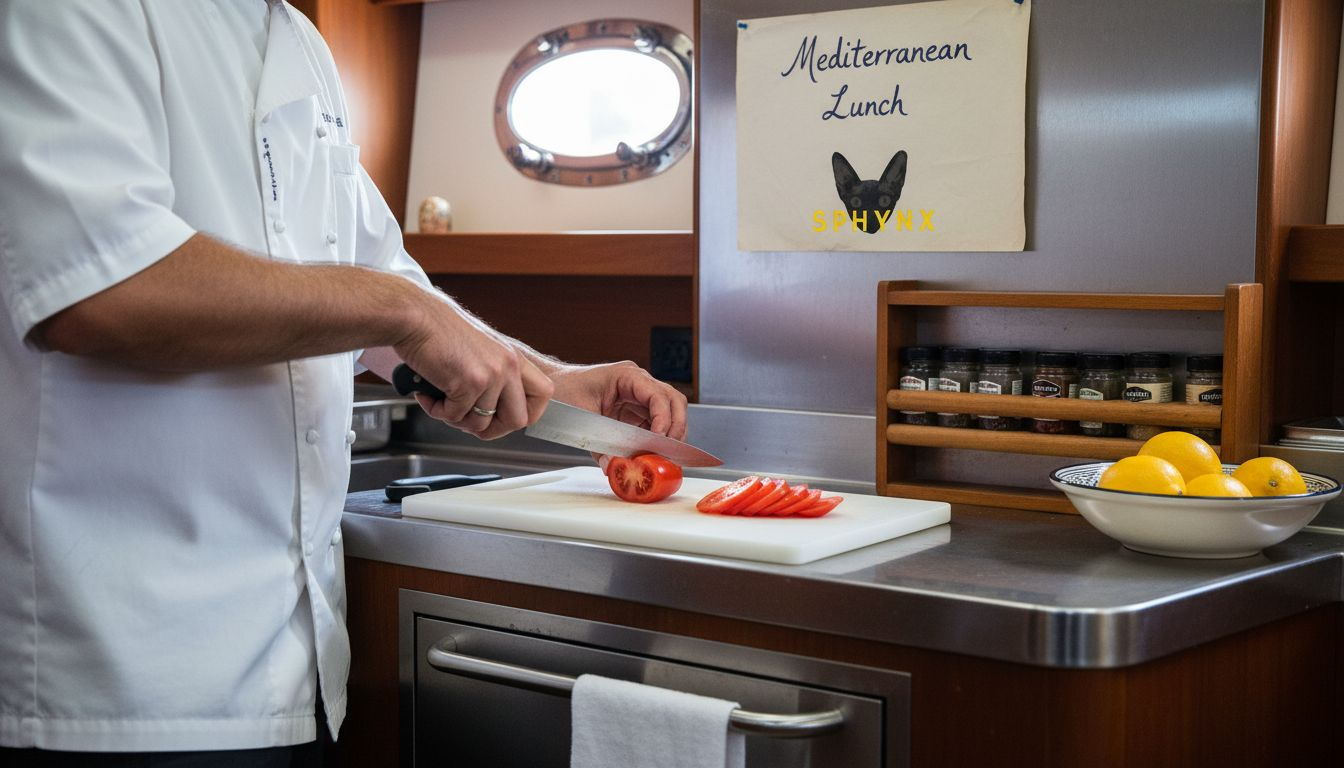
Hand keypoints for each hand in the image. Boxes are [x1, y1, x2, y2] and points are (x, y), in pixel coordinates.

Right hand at [394, 295, 553, 439]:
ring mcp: (491, 375)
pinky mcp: (469, 383)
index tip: (505, 417)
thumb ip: (493, 375)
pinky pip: (455, 416)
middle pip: (518, 420)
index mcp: (514, 357)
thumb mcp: (480, 350)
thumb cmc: (438, 331)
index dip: (526, 413)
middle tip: (468, 420)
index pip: (544, 394)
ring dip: (455, 418)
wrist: (414, 316)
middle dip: (491, 430)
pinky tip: (427, 394)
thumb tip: (493, 411)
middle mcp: (508, 366)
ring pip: (480, 424)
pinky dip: (436, 410)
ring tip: (440, 399)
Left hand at [549, 360, 687, 441]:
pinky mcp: (634, 409)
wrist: (552, 386)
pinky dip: (657, 438)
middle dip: (676, 427)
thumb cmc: (563, 391)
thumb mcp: (581, 419)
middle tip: (669, 451)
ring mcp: (638, 396)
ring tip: (662, 454)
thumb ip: (599, 445)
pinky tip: (650, 452)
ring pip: (670, 412)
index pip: (659, 395)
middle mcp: (638, 383)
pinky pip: (655, 423)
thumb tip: (613, 467)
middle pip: (674, 401)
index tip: (659, 440)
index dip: (664, 419)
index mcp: (626, 376)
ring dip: (670, 433)